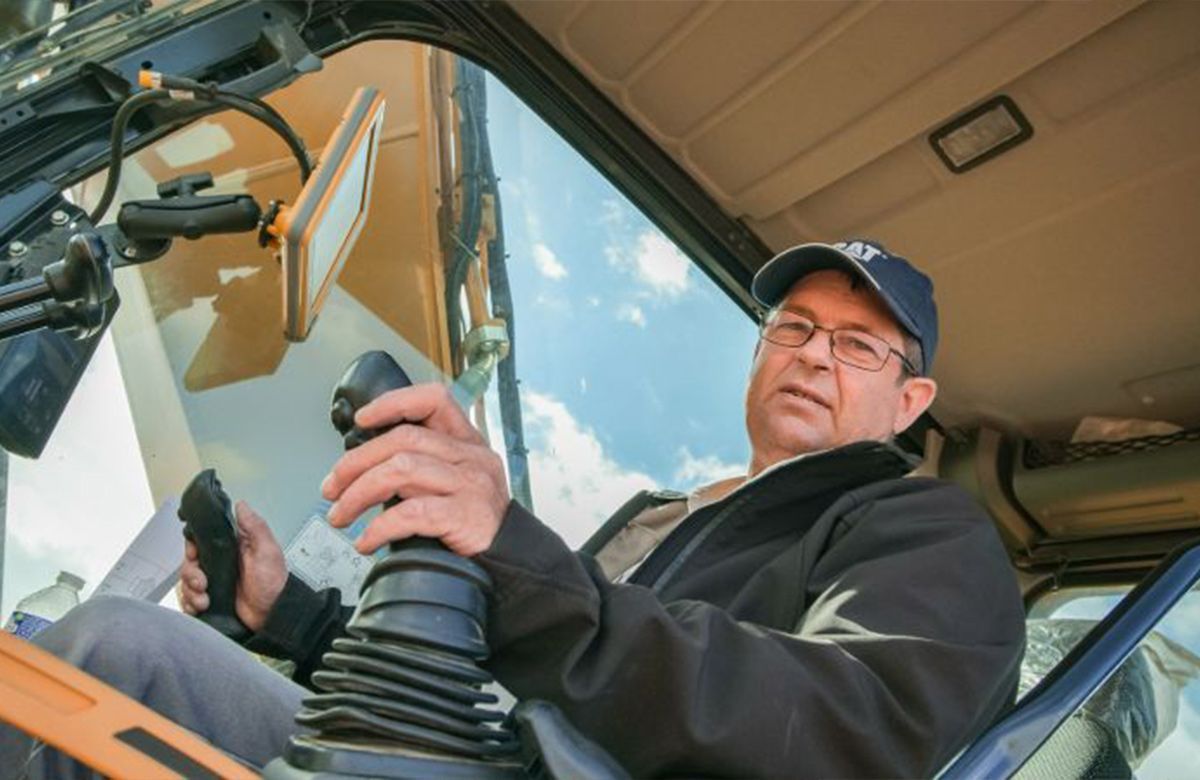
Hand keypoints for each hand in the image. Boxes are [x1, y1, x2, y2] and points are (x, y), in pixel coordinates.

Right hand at [177, 501, 287, 631]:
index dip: (192, 546)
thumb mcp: (267, 550)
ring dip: (191, 591)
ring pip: (186, 582)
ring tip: (205, 599)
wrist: (272, 614)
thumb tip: (241, 505)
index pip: (201, 540)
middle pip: (189, 562)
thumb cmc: (274, 582)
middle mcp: (220, 563)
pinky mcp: (210, 599)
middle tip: (202, 583)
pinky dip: (190, 604)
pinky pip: (189, 599)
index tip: (194, 554)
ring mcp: (214, 582)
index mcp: (231, 548)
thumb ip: (255, 526)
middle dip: (190, 574)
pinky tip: (201, 607)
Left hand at [322, 383, 509, 556]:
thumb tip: (362, 465)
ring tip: (340, 515)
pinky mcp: (466, 516)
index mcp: (467, 441)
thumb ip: (422, 463)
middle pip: (403, 439)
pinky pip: (411, 513)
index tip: (362, 420)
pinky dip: (379, 527)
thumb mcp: (455, 479)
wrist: (510, 559)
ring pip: (401, 470)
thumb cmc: (473, 521)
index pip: (434, 400)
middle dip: (355, 462)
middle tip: (331, 488)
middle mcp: (471, 457)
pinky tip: (366, 540)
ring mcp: (471, 485)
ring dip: (358, 494)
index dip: (394, 402)